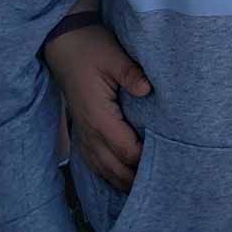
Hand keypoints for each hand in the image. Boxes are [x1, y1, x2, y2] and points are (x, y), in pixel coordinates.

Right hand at [45, 24, 151, 190]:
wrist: (64, 43)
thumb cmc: (91, 48)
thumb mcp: (114, 56)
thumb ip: (131, 74)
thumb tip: (148, 88)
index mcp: (99, 117)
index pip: (126, 150)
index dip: (145, 160)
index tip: (167, 162)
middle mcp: (89, 131)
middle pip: (114, 168)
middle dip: (135, 178)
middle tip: (160, 184)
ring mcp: (83, 132)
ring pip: (102, 168)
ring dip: (121, 179)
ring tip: (143, 189)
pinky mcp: (81, 128)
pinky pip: (94, 160)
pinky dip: (108, 172)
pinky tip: (119, 176)